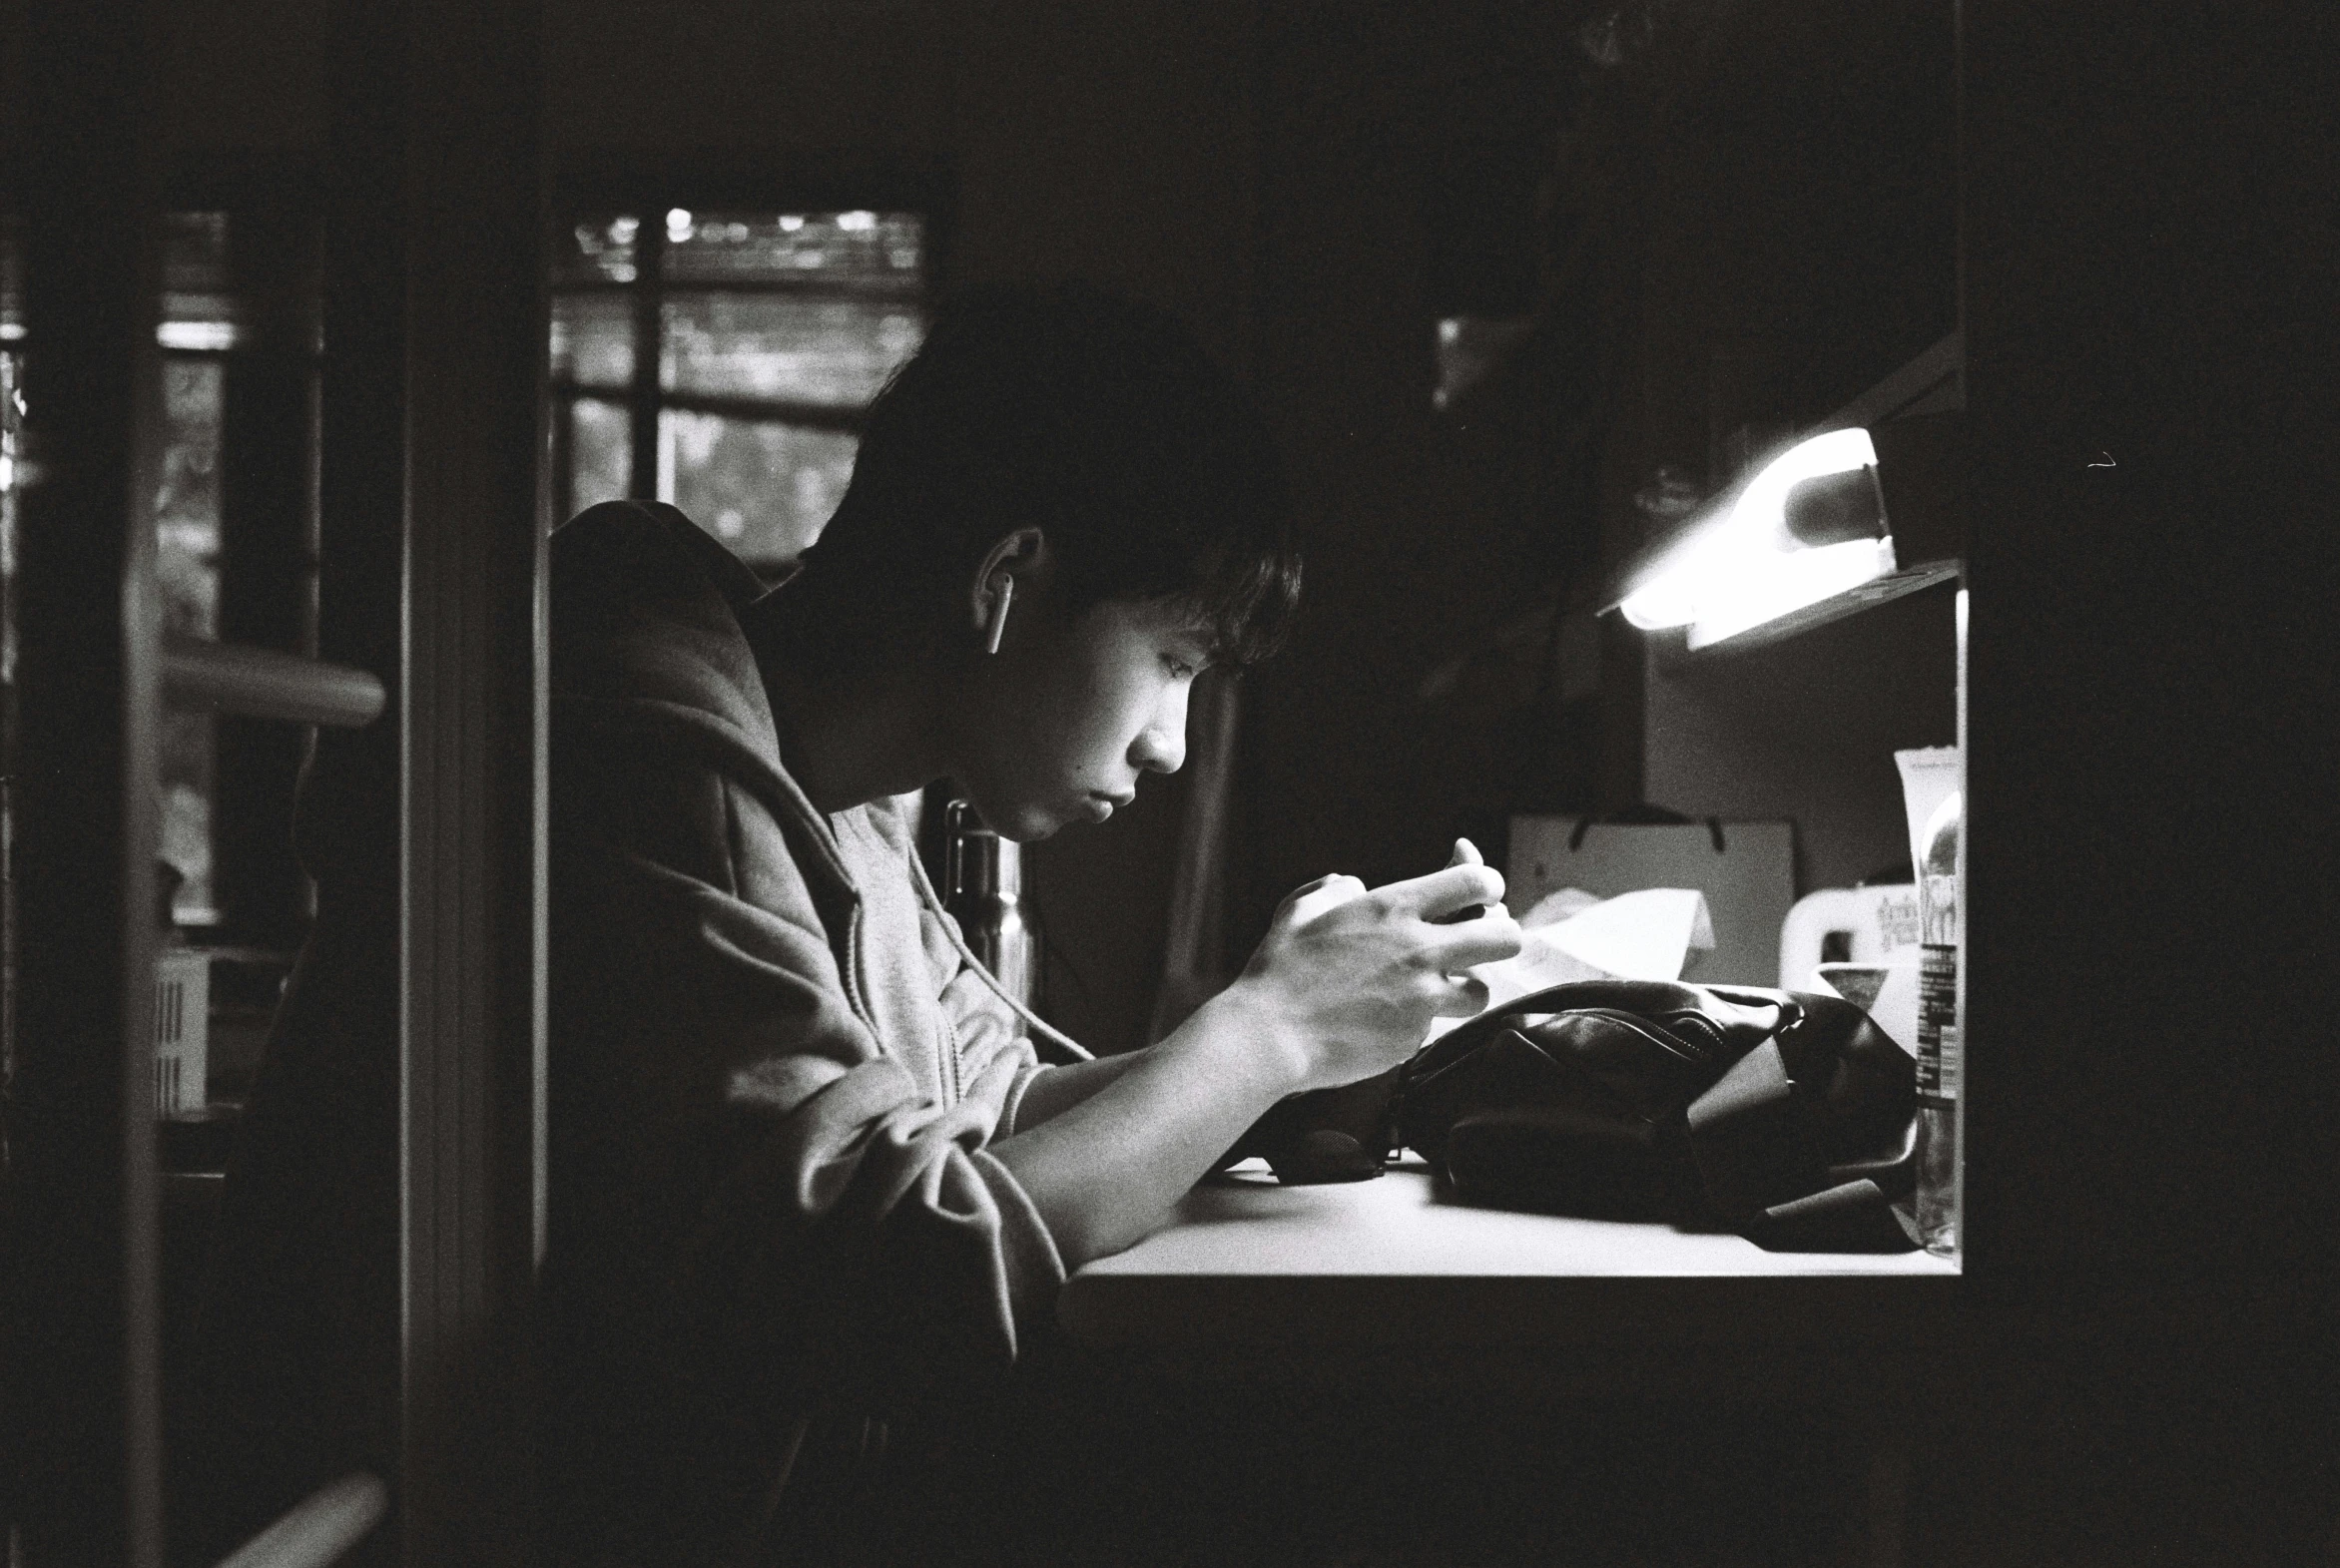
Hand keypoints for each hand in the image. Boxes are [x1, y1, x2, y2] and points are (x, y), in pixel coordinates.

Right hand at [1230, 839, 1521, 1092]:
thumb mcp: (1301, 909)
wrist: (1270, 1035)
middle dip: (1499, 936)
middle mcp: (1419, 949)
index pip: (1478, 881)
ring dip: (1465, 986)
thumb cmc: (1279, 970)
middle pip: (1505, 937)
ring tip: (1438, 987)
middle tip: (1478, 942)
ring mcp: (1421, 998)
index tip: (1477, 893)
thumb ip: (1335, 888)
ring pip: (1481, 990)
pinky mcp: (1414, 1037)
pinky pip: (1436, 1025)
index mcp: (1394, 907)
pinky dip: (1420, 1020)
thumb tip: (1354, 886)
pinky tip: (1389, 1017)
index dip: (1488, 884)